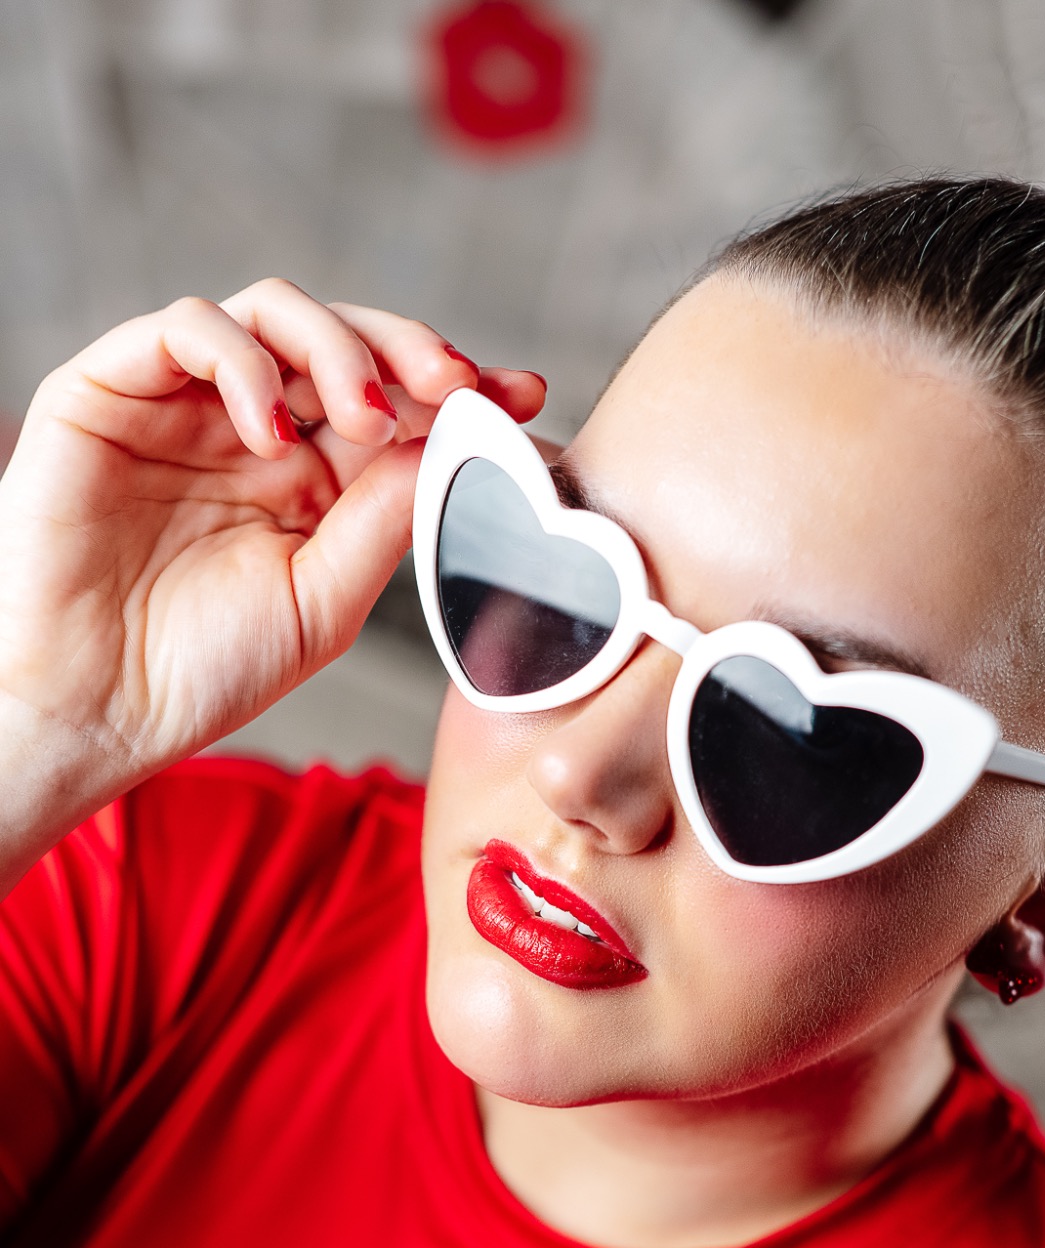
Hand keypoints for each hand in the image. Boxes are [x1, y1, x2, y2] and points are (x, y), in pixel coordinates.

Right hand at [0, 280, 543, 883]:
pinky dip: (243, 360)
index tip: (524, 395)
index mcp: (311, 479)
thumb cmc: (200, 671)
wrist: (93, 711)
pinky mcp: (111, 390)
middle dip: (410, 349)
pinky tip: (271, 432)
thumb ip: (386, 518)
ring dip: (336, 349)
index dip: (460, 387)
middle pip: (344, 339)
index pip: (395, 403)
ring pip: (272, 313)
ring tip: (364, 417)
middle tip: (454, 385)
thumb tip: (459, 444)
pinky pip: (185, 327)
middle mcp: (253, 428)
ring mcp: (184, 404)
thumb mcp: (326, 601)